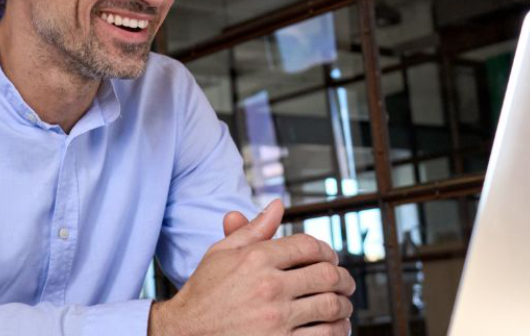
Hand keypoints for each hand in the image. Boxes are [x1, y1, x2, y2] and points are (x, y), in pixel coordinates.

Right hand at [150, 200, 355, 335]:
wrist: (184, 333)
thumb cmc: (203, 294)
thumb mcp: (221, 254)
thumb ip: (254, 230)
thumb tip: (278, 205)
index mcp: (256, 259)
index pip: (310, 247)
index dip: (327, 251)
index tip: (330, 259)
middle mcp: (269, 287)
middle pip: (327, 275)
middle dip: (343, 278)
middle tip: (345, 283)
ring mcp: (276, 319)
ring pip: (331, 307)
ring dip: (344, 306)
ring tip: (343, 307)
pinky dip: (337, 331)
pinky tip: (335, 328)